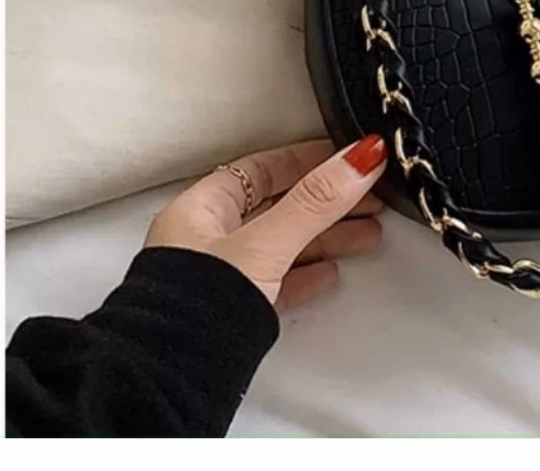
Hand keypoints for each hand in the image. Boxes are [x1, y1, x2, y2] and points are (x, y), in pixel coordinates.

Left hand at [145, 136, 387, 311]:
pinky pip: (278, 282)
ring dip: (327, 236)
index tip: (345, 156)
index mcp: (200, 210)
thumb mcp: (265, 243)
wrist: (172, 383)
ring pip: (283, 244)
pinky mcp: (232, 314)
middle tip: (367, 194)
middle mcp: (206, 241)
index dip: (306, 158)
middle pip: (279, 205)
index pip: (261, 167)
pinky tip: (331, 274)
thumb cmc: (193, 311)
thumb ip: (315, 202)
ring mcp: (219, 278)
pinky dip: (309, 274)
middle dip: (328, 200)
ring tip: (366, 233)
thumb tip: (358, 161)